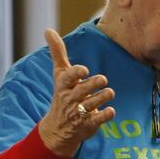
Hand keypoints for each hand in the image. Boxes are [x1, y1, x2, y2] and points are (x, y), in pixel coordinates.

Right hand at [38, 29, 115, 156]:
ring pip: (91, 104)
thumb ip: (58, 53)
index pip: (68, 78)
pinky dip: (105, 116)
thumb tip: (48, 29)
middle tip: (103, 79)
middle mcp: (70, 98)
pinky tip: (111, 110)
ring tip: (109, 92)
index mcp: (64, 85)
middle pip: (81, 91)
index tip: (84, 69)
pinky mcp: (88, 124)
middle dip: (92, 85)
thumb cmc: (62, 94)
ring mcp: (79, 113)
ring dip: (102, 98)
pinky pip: (97, 120)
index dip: (76, 74)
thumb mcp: (59, 74)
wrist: (58, 128)